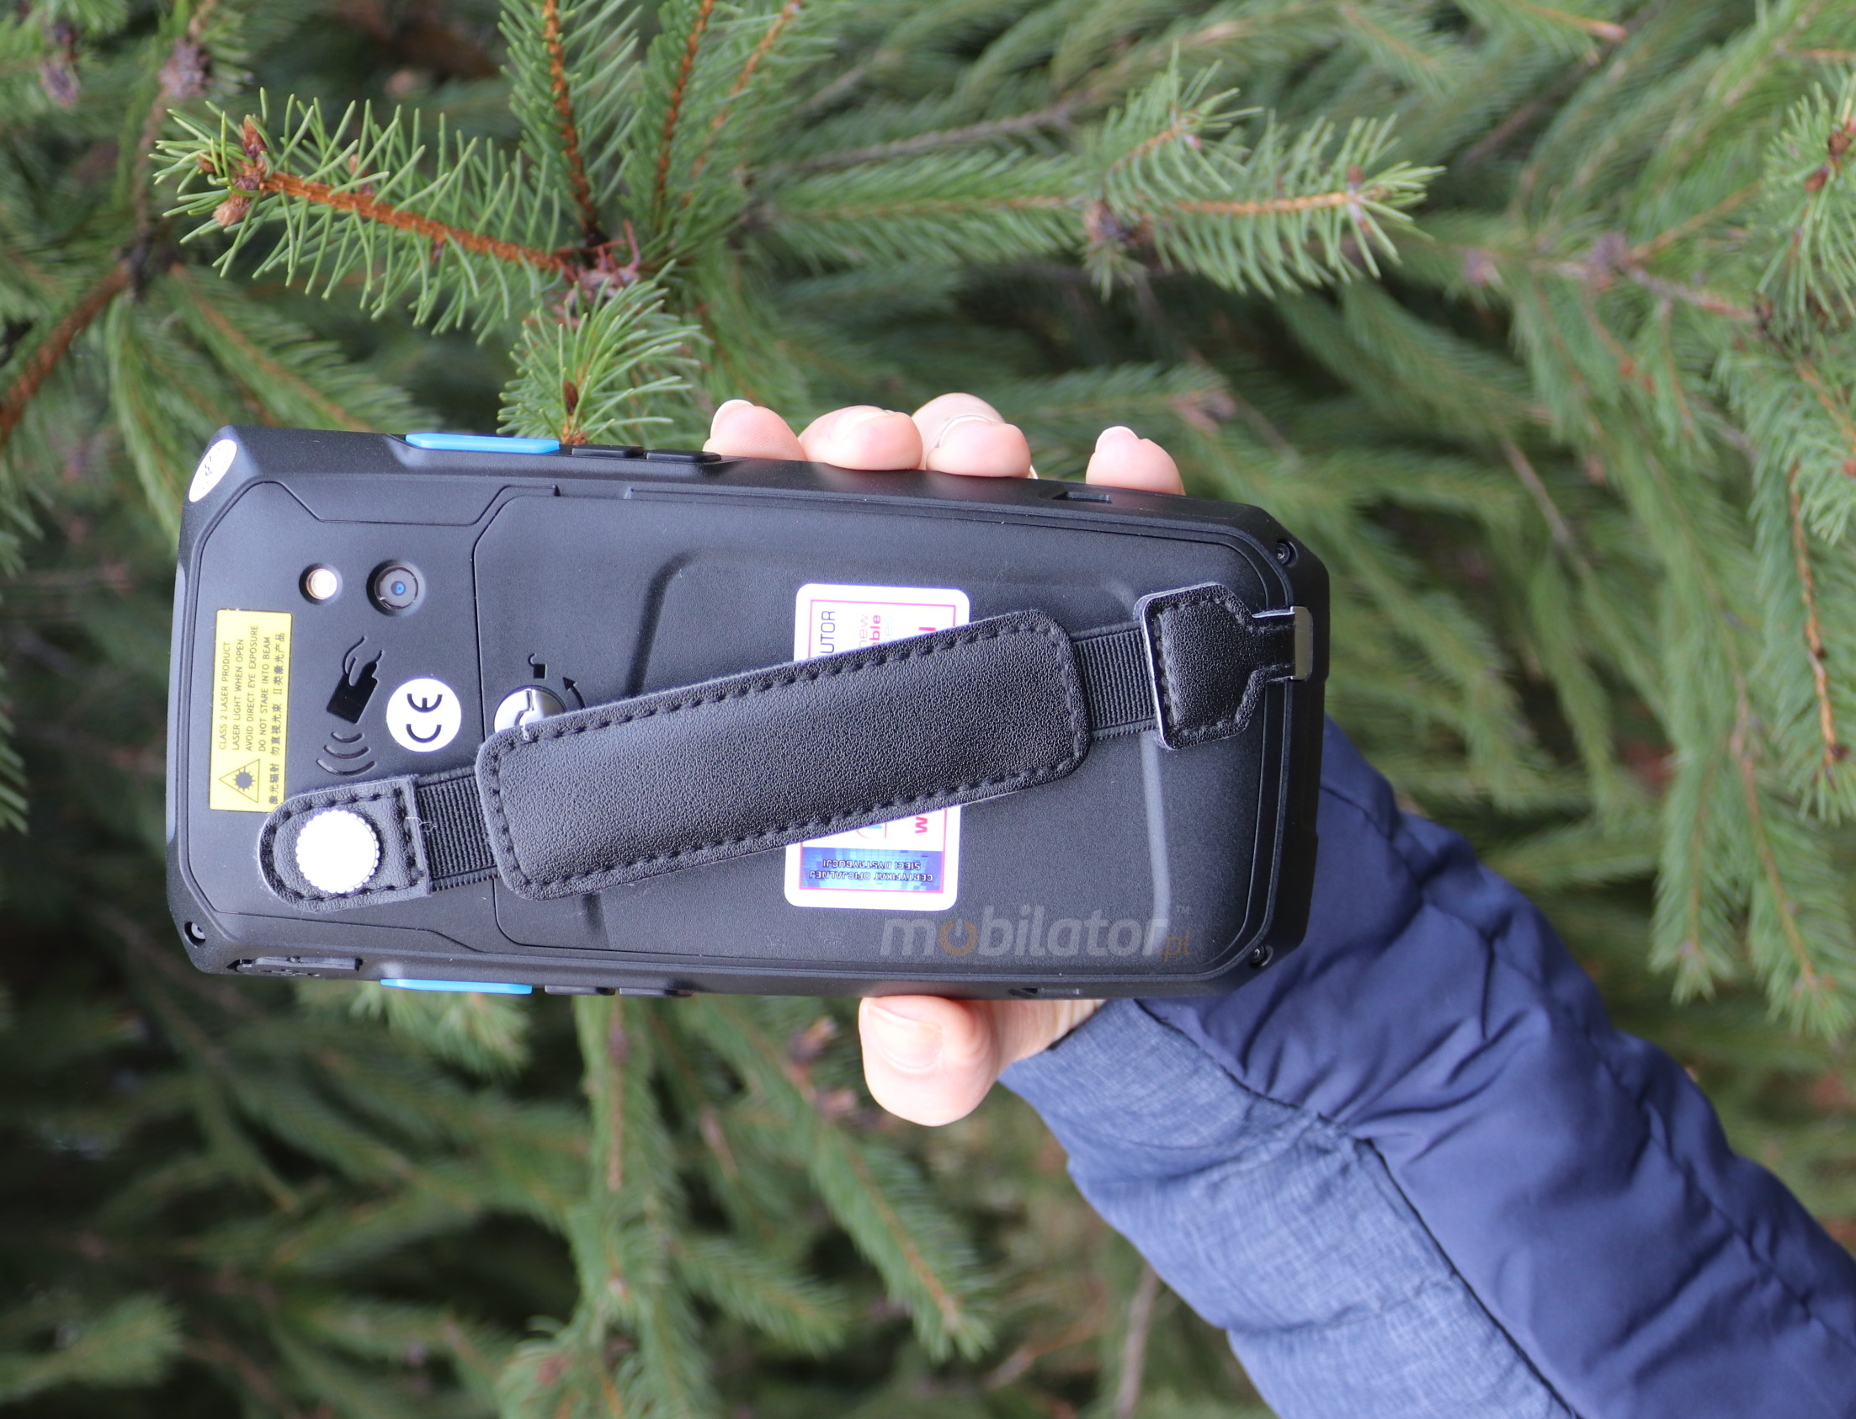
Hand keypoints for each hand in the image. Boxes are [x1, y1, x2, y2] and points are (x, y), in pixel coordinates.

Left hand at [703, 391, 1183, 1124]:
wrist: (1141, 964)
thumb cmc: (1012, 982)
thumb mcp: (967, 1034)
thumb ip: (930, 1059)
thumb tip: (910, 1036)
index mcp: (839, 717)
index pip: (777, 592)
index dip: (751, 502)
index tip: (746, 445)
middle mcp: (912, 647)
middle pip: (871, 513)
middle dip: (867, 452)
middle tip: (879, 451)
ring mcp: (1016, 622)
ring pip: (982, 496)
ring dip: (974, 447)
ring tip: (986, 451)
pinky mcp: (1128, 619)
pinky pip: (1132, 533)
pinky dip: (1134, 487)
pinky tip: (1134, 467)